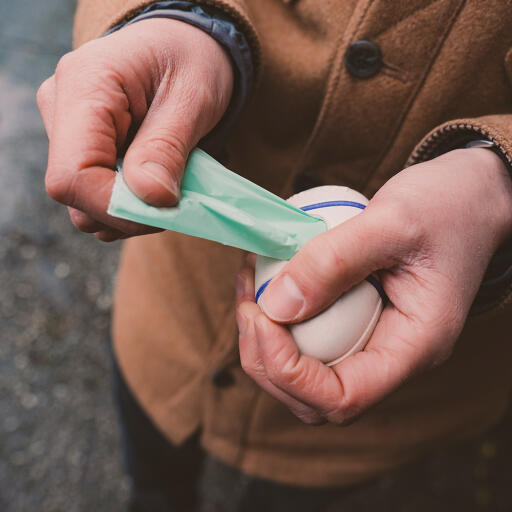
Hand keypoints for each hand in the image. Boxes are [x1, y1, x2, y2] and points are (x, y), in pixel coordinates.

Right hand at [37, 19, 232, 240]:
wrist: (183, 47)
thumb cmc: (191, 61)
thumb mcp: (192, 99)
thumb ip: (167, 148)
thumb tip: (150, 198)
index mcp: (85, 86)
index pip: (73, 176)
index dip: (117, 208)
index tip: (165, 210)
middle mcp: (62, 109)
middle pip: (77, 196)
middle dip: (131, 212)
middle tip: (176, 198)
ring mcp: (67, 131)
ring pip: (86, 205)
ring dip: (133, 211)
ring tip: (169, 182)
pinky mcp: (81, 150)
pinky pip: (97, 199)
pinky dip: (131, 205)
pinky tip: (155, 181)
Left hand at [236, 148, 511, 424]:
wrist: (470, 196)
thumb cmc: (448, 205)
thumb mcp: (393, 221)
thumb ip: (336, 261)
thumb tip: (277, 304)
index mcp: (414, 346)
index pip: (343, 398)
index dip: (289, 372)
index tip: (262, 317)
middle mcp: (391, 354)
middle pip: (314, 397)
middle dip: (267, 359)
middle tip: (249, 304)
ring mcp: (372, 338)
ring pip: (305, 372)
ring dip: (264, 341)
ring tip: (250, 288)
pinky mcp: (356, 318)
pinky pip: (308, 337)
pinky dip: (276, 318)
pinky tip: (262, 281)